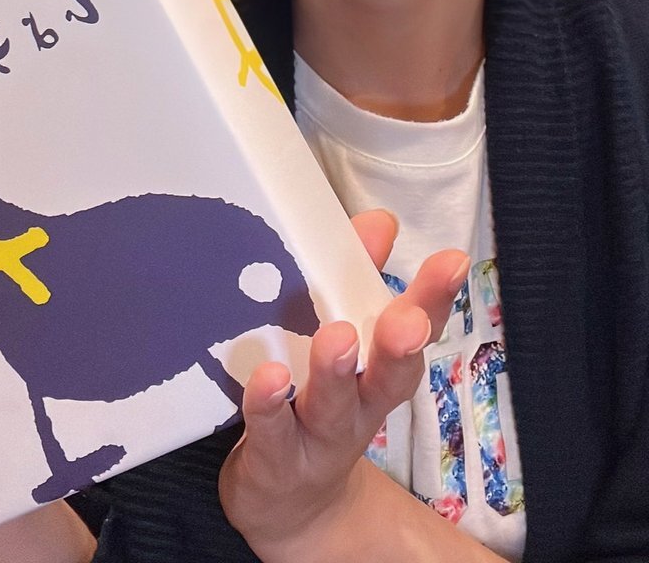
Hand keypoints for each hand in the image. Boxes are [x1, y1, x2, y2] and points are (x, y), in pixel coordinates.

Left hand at [218, 209, 468, 560]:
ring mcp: (318, 434)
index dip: (436, 296)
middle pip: (389, 374)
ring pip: (332, 403)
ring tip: (337, 338)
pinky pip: (271, 431)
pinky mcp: (275, 457)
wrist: (290, 502)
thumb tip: (378, 221)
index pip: (419, 327)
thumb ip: (355, 275)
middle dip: (400, 342)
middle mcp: (360, 403)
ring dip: (335, 371)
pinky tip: (270, 379)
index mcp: (381, 367)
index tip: (452, 261)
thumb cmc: (317, 400)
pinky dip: (269, 405)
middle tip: (408, 319)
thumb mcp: (345, 337)